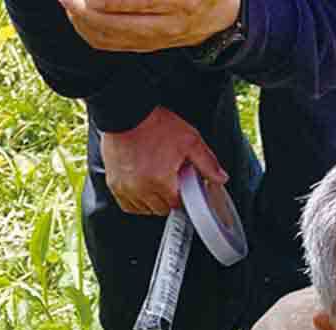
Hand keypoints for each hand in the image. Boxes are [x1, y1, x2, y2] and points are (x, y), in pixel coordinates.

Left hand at [59, 0, 239, 51]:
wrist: (223, 12)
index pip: (135, 0)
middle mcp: (175, 20)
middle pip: (120, 20)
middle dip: (86, 7)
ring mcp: (164, 37)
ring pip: (116, 36)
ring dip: (85, 23)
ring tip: (67, 5)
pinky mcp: (155, 47)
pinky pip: (119, 45)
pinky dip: (95, 34)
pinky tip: (80, 21)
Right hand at [100, 106, 227, 214]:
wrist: (126, 113)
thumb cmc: (154, 124)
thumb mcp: (189, 140)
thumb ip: (207, 162)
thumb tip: (221, 178)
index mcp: (161, 181)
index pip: (177, 204)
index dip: (182, 194)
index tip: (181, 183)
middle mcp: (142, 189)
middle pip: (161, 209)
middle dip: (168, 197)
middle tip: (169, 178)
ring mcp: (126, 189)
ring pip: (145, 210)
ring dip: (152, 200)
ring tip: (155, 179)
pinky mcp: (114, 185)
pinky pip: (128, 206)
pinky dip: (136, 201)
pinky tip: (142, 187)